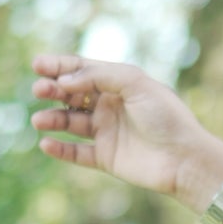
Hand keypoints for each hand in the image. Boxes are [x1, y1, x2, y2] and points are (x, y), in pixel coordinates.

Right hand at [31, 55, 222, 208]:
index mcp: (120, 85)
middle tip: (40, 90)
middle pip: (72, 94)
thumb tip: (65, 80)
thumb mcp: (136, 83)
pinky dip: (60, 148)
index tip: (37, 65)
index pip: (83, 70)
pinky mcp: (106, 158)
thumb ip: (99, 76)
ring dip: (52, 119)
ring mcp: (108, 132)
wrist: (185, 158)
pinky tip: (46, 143)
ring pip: (70, 122)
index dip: (59, 66)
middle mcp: (111, 106)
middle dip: (53, 89)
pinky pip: (76, 152)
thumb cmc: (166, 117)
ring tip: (39, 120)